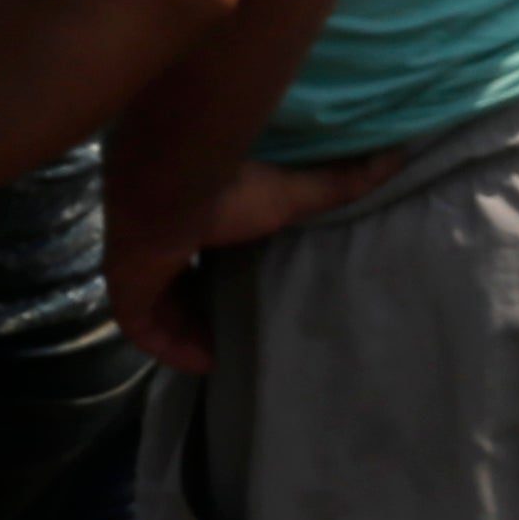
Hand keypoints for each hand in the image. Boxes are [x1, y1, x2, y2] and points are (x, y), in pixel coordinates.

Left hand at [107, 148, 398, 371]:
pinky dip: (169, 348)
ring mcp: (138, 262)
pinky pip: (142, 328)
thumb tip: (392, 156)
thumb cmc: (229, 187)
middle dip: (199, 304)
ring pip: (157, 304)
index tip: (245, 286)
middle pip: (174, 278)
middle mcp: (159, 236)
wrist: (169, 183)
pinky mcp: (126, 287)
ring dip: (186, 329)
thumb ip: (337, 181)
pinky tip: (204, 363)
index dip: (217, 264)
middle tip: (234, 329)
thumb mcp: (292, 193)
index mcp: (189, 212)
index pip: (196, 242)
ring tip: (223, 353)